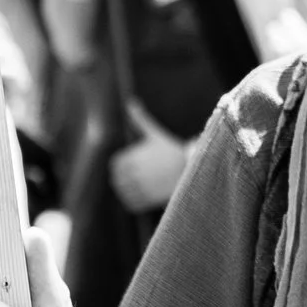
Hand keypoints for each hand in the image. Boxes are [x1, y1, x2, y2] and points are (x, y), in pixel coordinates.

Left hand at [110, 98, 192, 216]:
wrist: (192, 167)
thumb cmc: (172, 148)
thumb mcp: (155, 133)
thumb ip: (140, 119)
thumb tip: (131, 102)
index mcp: (133, 158)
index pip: (115, 164)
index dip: (120, 165)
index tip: (128, 164)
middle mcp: (135, 174)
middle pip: (117, 179)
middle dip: (122, 178)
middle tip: (133, 176)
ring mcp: (142, 188)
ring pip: (124, 192)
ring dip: (127, 190)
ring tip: (137, 185)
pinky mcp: (149, 200)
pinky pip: (132, 204)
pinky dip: (133, 202)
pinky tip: (142, 195)